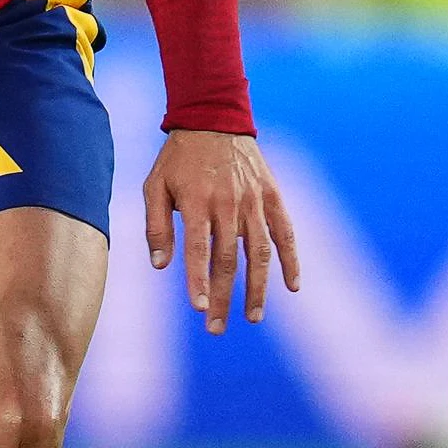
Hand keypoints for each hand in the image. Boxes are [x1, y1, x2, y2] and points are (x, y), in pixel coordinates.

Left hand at [143, 130, 300, 334]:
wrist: (214, 120)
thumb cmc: (178, 158)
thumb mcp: (155, 185)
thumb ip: (156, 225)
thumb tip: (160, 266)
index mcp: (197, 201)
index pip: (199, 249)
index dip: (199, 280)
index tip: (197, 308)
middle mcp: (229, 203)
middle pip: (228, 259)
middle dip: (222, 296)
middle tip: (215, 327)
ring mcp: (254, 201)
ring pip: (259, 252)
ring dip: (257, 288)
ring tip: (253, 317)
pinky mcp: (272, 197)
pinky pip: (286, 233)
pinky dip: (291, 260)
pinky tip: (292, 287)